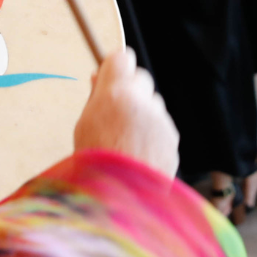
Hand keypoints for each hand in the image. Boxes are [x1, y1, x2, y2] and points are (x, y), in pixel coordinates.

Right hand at [74, 48, 179, 176]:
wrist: (118, 198)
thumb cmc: (95, 163)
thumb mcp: (84, 124)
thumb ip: (96, 98)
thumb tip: (101, 78)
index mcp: (115, 93)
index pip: (122, 58)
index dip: (116, 67)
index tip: (111, 74)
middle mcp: (142, 101)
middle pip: (141, 79)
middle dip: (132, 90)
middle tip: (118, 109)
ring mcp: (161, 120)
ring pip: (153, 106)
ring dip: (143, 116)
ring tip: (126, 141)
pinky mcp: (172, 139)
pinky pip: (162, 128)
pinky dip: (153, 137)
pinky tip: (138, 155)